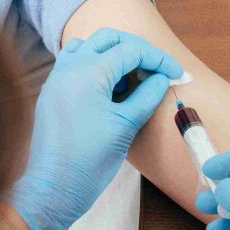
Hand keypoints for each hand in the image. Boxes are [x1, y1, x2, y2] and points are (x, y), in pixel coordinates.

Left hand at [10, 28, 182, 229]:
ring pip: (89, 47)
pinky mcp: (52, 92)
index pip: (130, 51)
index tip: (177, 74)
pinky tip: (110, 87)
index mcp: (87, 74)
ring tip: (133, 78)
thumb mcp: (126, 126)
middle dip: (137, 49)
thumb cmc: (90, 162)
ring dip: (114, 54)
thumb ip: (147, 95)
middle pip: (109, 39)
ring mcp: (57, 78)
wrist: (54, 189)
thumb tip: (162, 77)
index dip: (158, 59)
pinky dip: (96, 65)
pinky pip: (75, 63)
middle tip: (157, 70)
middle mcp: (68, 68)